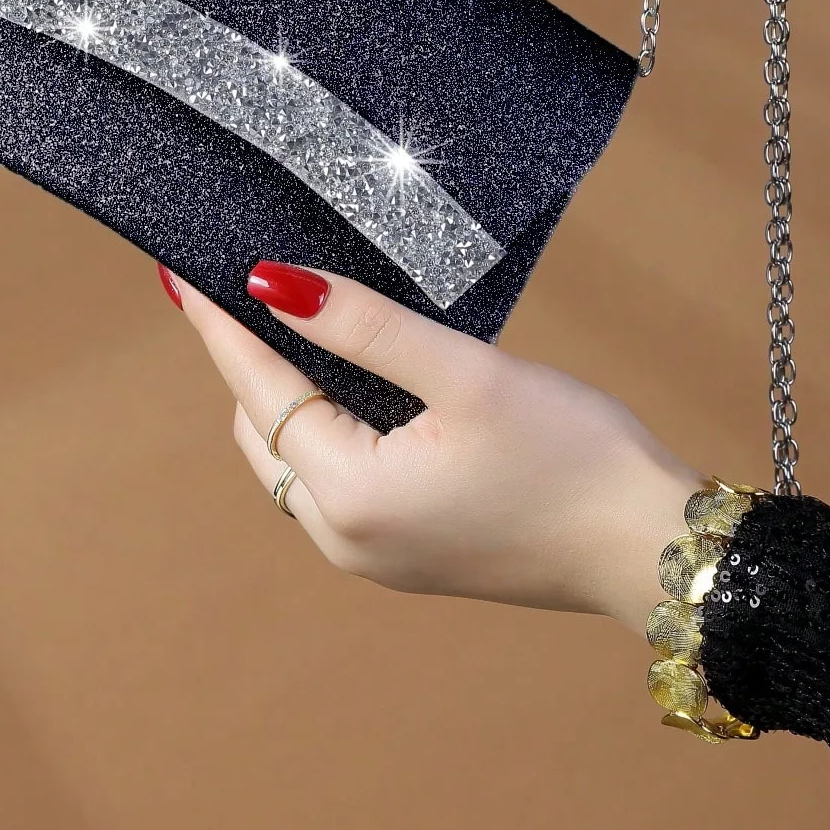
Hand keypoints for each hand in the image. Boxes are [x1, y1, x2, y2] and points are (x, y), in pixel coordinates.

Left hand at [159, 260, 703, 635]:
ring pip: (296, 460)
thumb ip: (364, 327)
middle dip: (246, 361)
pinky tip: (348, 380)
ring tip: (285, 321)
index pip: (258, 393)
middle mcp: (345, 538)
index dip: (221, 327)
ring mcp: (374, 555)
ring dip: (285, 396)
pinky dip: (325, 428)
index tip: (181, 274)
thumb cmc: (571, 456)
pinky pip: (335, 481)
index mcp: (351, 496)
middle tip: (233, 287)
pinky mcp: (406, 553)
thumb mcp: (464, 373)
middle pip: (262, 434)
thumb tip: (272, 284)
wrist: (648, 545)